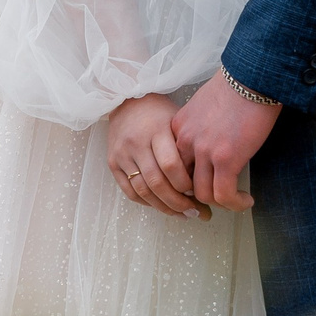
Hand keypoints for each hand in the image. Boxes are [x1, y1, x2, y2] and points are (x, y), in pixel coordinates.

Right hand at [106, 93, 202, 217]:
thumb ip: (186, 149)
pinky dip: (147, 203)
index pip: (171, 165)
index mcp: (156, 130)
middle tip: (196, 212)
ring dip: (164, 208)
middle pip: (157, 183)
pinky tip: (162, 206)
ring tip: (182, 214)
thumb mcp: (177, 122)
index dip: (186, 184)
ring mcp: (122, 154)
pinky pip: (130, 192)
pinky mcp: (113, 163)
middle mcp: (136, 143)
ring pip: (143, 191)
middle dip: (179, 203)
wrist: (126, 101)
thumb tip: (202, 184)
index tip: (198, 192)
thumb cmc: (158, 113)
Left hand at [171, 72, 279, 211]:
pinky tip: (246, 200)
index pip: (173, 165)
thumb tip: (209, 147)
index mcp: (179, 128)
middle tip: (216, 201)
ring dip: (221, 203)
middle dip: (198, 197)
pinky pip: (224, 194)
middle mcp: (186, 141)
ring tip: (236, 200)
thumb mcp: (203, 107)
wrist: (251, 76)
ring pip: (203, 194)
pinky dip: (235, 203)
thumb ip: (199, 128)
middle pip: (183, 183)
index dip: (188, 180)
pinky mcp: (226, 158)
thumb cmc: (234, 87)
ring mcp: (204, 151)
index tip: (203, 185)